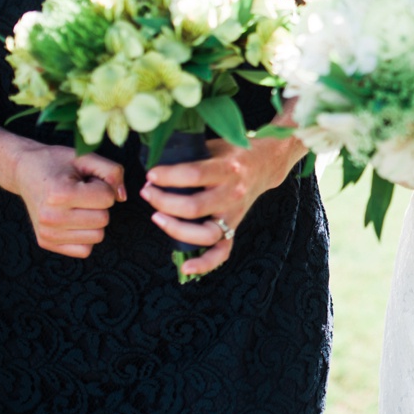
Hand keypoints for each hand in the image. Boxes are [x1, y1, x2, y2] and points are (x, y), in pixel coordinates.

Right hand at [11, 144, 125, 256]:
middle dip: (99, 204)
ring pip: (97, 236)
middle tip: (81, 193)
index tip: (86, 181)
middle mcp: (50, 217)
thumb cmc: (57, 163)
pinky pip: (85, 250)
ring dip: (93, 220)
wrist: (24, 171)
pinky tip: (73, 218)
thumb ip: (112, 172)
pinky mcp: (46, 243)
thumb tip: (122, 198)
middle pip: (104, 220)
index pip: (107, 199)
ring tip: (76, 204)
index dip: (103, 186)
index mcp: (60, 194)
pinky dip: (85, 235)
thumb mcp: (86, 158)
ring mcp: (47, 233)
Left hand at [140, 137, 295, 277]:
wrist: (266, 164)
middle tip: (147, 192)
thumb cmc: (234, 153)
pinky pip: (222, 252)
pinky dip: (205, 263)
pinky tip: (185, 268)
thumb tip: (154, 159)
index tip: (151, 175)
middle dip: (163, 201)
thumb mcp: (215, 145)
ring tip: (157, 217)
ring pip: (205, 233)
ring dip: (175, 229)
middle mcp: (232, 194)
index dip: (168, 176)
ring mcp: (234, 214)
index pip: (194, 175)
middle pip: (193, 207)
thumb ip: (191, 154)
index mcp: (228, 169)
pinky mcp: (234, 227)